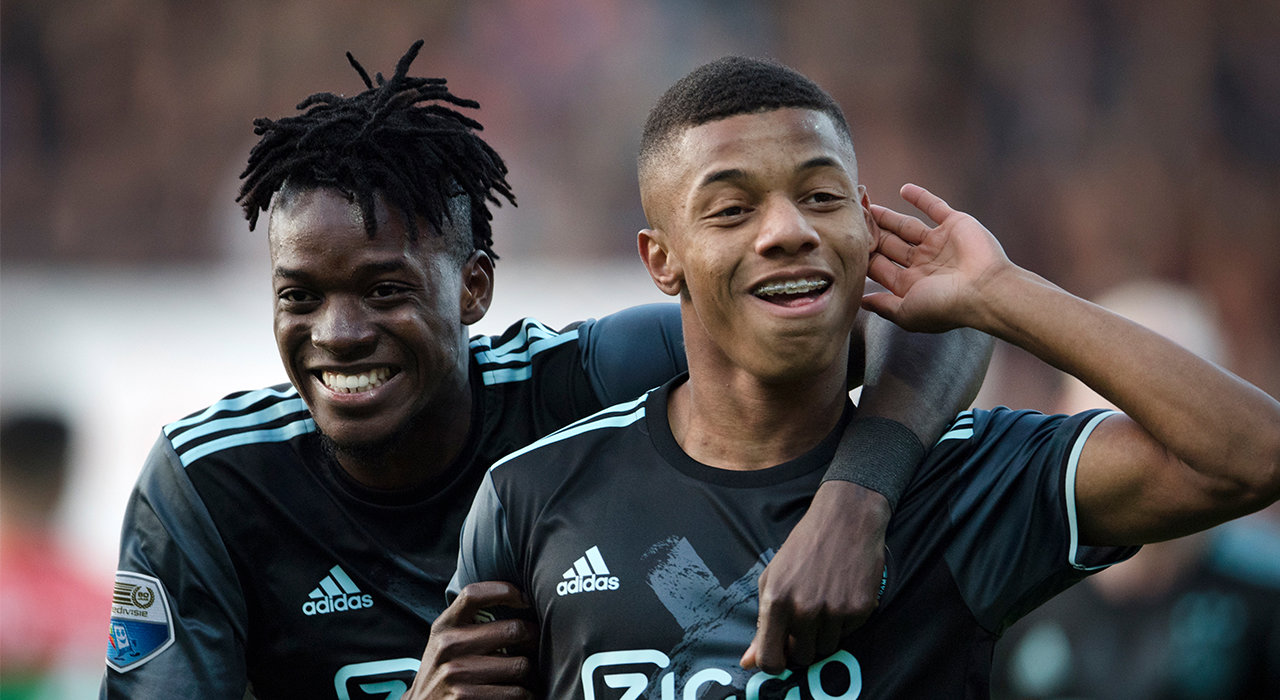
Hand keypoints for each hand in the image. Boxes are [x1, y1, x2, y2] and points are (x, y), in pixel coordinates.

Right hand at [406, 581, 535, 698]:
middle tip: (536, 644)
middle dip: (533, 638)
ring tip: (528, 673)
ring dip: (532, 672)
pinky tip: (520, 693)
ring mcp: (456, 673)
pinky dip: (526, 695)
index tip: (524, 600)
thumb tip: (520, 602)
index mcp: (445, 626)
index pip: (474, 594)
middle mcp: (449, 646)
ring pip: (520, 665)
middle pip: (513, 630)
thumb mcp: (445, 640)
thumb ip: (469, 621)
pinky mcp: (465, 698)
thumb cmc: (444, 671)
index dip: (505, 591)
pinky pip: (516, 693)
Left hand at [741, 481, 888, 673]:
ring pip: (827, 649)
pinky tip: (842, 594)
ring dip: (824, 634)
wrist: (845, 519)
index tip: (780, 656)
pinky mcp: (860, 608)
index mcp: (777, 601)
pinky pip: (850, 634)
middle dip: (802, 645)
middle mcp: (804, 609)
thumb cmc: (804, 547)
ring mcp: (834, 610)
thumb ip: (762, 624)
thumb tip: (748, 662)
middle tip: (806, 618)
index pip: (771, 659)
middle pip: (802, 658)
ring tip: (825, 603)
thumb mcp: (772, 578)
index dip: (774, 664)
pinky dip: (845, 622)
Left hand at [863, 183, 1011, 332]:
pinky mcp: (955, 225)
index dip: (862, 254)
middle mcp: (923, 263)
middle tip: (850, 217)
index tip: (844, 241)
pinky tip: (903, 189)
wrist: (986, 291)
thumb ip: (883, 305)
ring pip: (906, 226)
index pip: (879, 267)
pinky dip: (920, 197)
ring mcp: (939, 243)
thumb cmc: (945, 307)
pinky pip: (934, 207)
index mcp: (911, 284)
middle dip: (871, 232)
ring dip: (887, 216)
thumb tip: (859, 302)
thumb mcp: (906, 312)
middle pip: (889, 244)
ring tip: (866, 204)